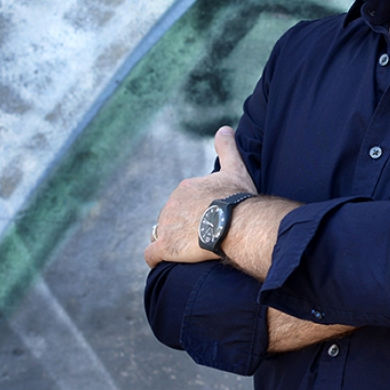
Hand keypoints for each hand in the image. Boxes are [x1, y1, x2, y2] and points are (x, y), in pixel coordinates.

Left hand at [145, 125, 256, 267]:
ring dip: (174, 242)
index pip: (185, 201)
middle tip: (206, 236)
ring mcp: (166, 226)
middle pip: (173, 218)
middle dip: (184, 226)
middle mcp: (171, 204)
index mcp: (185, 188)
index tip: (211, 219)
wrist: (237, 224)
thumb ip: (227, 147)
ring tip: (193, 250)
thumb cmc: (238, 199)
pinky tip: (164, 262)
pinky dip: (156, 259)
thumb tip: (224, 128)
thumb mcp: (235, 169)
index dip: (197, 211)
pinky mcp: (165, 247)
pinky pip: (151, 255)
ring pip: (163, 235)